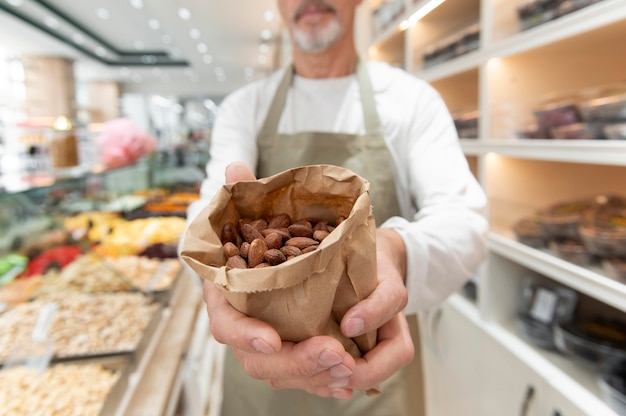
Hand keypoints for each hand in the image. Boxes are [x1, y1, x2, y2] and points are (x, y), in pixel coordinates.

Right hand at [204, 162, 413, 397]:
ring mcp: (267, 342)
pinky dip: (323, 381)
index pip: (224, 323)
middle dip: (294, 362)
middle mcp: (244, 323)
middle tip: (333, 351)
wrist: (296, 246)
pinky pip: (302, 376)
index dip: (244, 334)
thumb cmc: (276, 229)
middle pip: (257, 360)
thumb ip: (248, 193)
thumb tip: (234, 167)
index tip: (272, 339)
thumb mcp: (264, 210)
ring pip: (282, 373)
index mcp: (228, 294)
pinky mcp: (290, 351)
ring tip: (348, 366)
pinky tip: (346, 381)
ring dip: (314, 375)